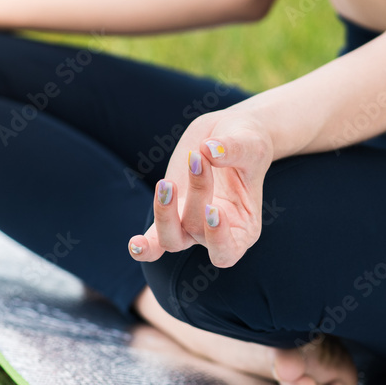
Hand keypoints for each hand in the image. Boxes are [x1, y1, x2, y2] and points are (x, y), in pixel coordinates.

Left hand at [128, 107, 274, 267]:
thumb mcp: (251, 143)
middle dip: (197, 195)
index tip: (212, 209)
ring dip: (164, 214)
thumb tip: (209, 150)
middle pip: (197, 231)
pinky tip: (134, 243)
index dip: (218, 238)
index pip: (228, 251)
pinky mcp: (170, 213)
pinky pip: (154, 241)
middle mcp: (216, 233)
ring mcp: (190, 225)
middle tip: (198, 159)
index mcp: (244, 228)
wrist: (229, 133)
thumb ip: (234, 149)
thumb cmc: (248, 143)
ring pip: (171, 239)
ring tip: (167, 182)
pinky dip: (144, 247)